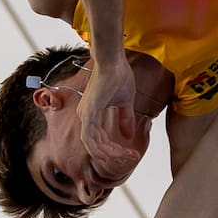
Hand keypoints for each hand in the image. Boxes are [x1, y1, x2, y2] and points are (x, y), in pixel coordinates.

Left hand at [80, 55, 141, 183]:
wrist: (113, 61)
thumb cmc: (118, 76)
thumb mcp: (125, 103)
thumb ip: (125, 119)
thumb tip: (128, 136)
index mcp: (92, 113)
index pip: (102, 138)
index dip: (117, 148)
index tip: (132, 153)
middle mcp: (85, 115)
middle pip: (99, 143)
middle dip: (116, 152)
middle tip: (132, 156)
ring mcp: (85, 114)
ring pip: (94, 143)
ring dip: (110, 152)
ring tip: (126, 156)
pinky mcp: (88, 113)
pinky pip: (88, 137)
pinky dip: (96, 148)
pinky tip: (105, 156)